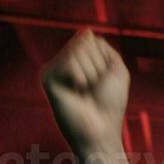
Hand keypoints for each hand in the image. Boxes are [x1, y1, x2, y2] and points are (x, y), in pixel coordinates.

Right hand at [41, 30, 129, 153]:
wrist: (100, 130)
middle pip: (84, 42)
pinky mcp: (47, 78)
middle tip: (94, 89)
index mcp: (78, 61)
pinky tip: (76, 92)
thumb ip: (103, 47)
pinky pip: (69, 62)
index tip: (102, 81)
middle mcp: (63, 63)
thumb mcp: (116, 70)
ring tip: (85, 92)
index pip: (90, 38)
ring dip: (91, 73)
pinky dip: (80, 76)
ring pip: (77, 50)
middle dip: (98, 66)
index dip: (104, 59)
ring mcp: (54, 69)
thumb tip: (85, 33)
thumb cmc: (110, 105)